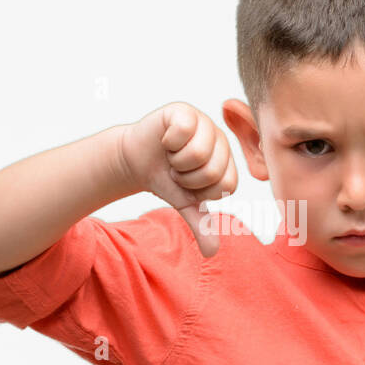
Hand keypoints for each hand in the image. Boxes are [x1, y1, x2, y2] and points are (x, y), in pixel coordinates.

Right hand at [118, 102, 237, 256]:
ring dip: (176, 161)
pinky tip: (166, 140)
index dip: (200, 191)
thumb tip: (211, 253)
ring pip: (198, 153)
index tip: (188, 184)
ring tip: (172, 156)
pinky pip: (184, 130)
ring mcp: (204, 123)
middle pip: (213, 171)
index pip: (226, 185)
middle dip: (186, 178)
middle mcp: (221, 141)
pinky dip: (169, 141)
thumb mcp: (184, 203)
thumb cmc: (166, 179)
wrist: (136, 160)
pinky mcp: (185, 111)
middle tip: (177, 170)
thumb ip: (201, 225)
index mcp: (227, 162)